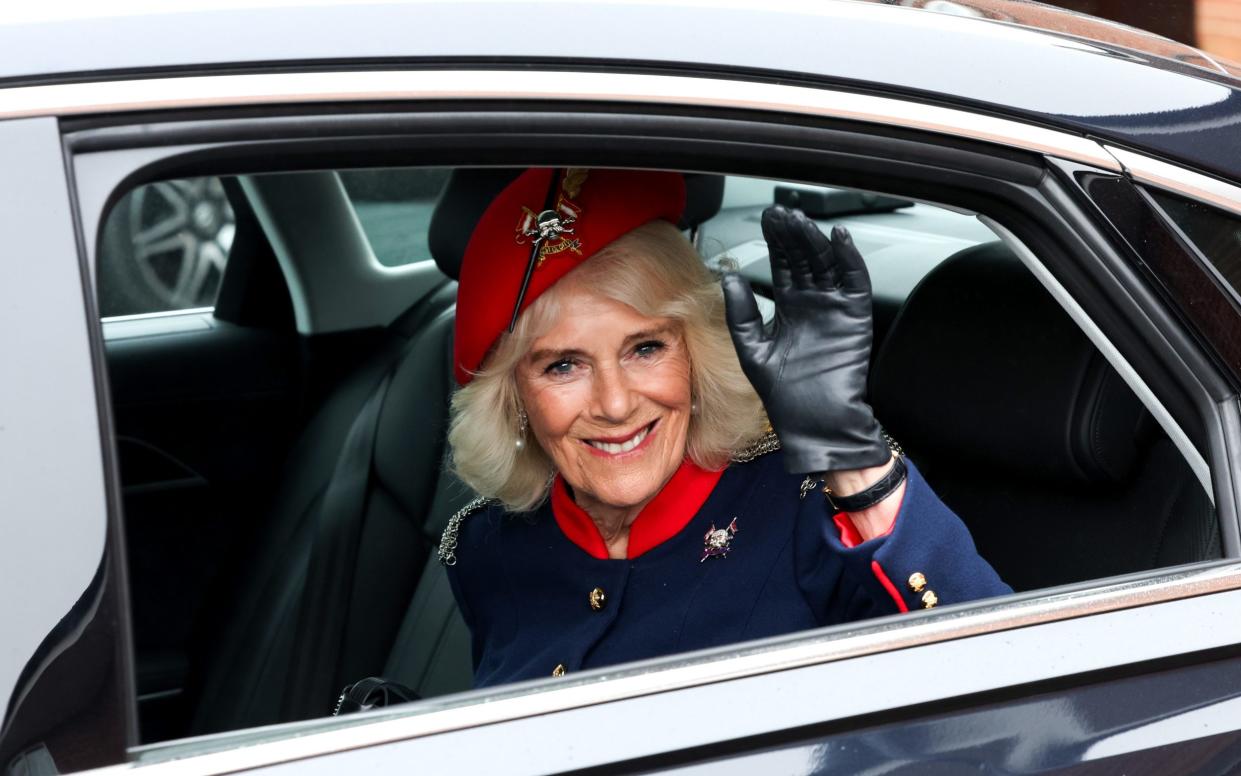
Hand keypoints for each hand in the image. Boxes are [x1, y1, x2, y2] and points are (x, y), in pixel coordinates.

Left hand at [722, 205, 889, 473]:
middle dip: (793, 235)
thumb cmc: (783, 395)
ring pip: (826, 265)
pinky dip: (849, 260)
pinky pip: (854, 282)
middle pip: (804, 259)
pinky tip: (838, 239)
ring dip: (815, 241)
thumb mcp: (752, 349)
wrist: (814, 423)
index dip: (776, 242)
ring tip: (801, 220)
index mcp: (788, 309)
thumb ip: (742, 313)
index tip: (766, 220)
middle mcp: (812, 304)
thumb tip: (730, 277)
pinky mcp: (855, 318)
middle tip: (781, 213)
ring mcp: (834, 309)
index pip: (782, 265)